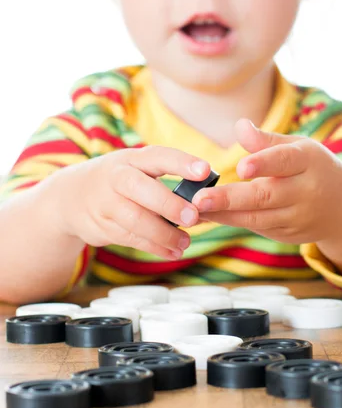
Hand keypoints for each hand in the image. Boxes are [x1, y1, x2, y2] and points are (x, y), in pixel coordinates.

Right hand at [52, 147, 209, 260]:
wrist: (70, 196)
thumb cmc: (119, 180)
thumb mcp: (136, 169)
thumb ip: (164, 179)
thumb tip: (204, 198)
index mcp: (131, 159)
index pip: (158, 156)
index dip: (181, 163)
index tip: (204, 170)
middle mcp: (116, 177)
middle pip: (141, 189)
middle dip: (169, 204)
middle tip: (193, 217)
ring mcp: (105, 202)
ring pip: (135, 220)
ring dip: (164, 234)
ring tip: (185, 242)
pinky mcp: (101, 226)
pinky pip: (130, 238)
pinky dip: (154, 247)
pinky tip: (171, 251)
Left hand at [192, 118, 341, 244]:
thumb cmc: (312, 167)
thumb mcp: (297, 147)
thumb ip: (266, 140)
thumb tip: (239, 125)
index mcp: (308, 161)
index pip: (285, 161)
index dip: (264, 163)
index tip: (241, 167)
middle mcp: (305, 192)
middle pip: (266, 195)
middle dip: (230, 198)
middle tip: (199, 198)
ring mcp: (297, 217)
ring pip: (257, 218)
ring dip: (222, 214)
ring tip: (192, 209)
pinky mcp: (286, 234)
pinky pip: (255, 228)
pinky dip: (229, 222)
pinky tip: (205, 216)